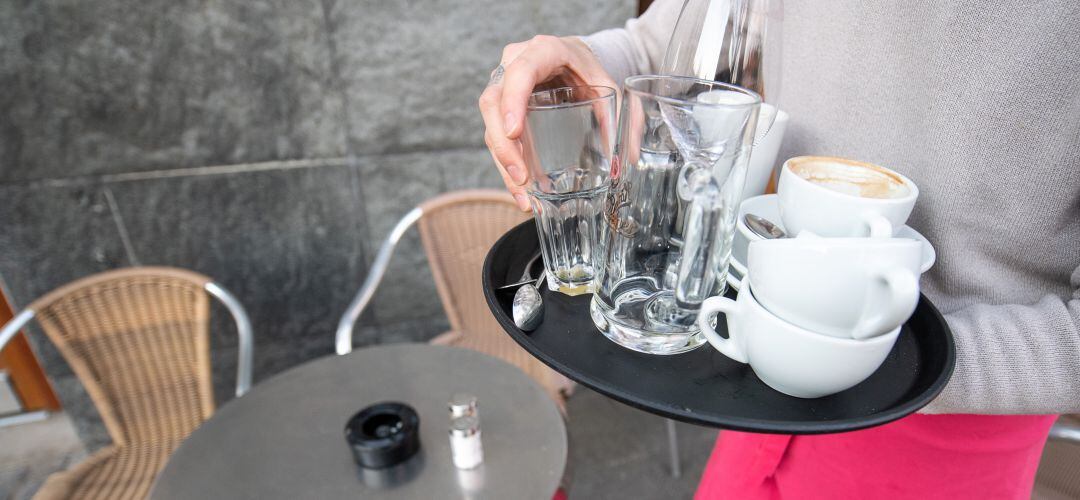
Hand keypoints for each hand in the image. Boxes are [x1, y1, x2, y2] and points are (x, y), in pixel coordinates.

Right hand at [479, 35, 616, 210]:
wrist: (572, 59)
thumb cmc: (586, 69)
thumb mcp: (606, 86)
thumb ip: (620, 118)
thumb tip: (627, 159)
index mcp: (542, 51)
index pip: (519, 73)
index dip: (512, 102)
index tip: (515, 132)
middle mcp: (514, 64)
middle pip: (493, 103)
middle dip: (504, 145)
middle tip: (522, 177)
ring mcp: (503, 84)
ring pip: (490, 123)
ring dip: (503, 161)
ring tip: (523, 194)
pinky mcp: (500, 105)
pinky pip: (496, 133)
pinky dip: (505, 162)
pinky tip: (520, 188)